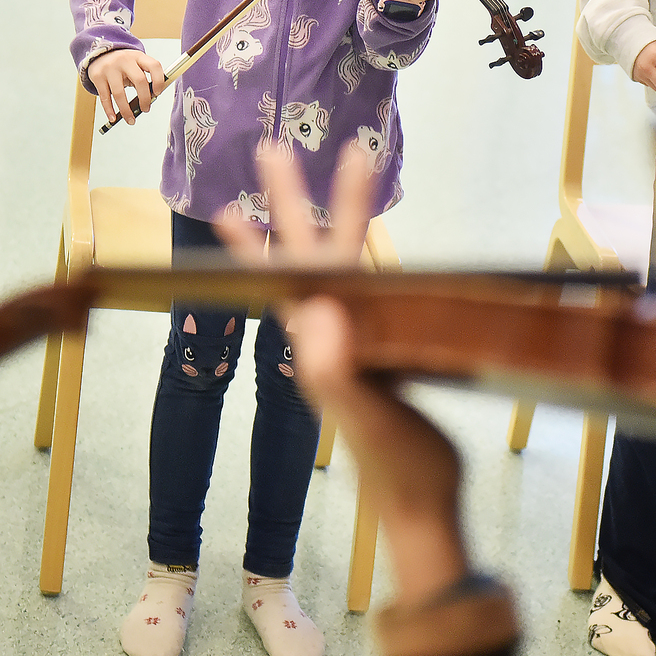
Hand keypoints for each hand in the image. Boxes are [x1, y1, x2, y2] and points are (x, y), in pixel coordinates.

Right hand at [86, 48, 164, 124]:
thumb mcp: (135, 65)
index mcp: (138, 57)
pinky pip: (105, 97)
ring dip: (126, 110)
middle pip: (139, 81)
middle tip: (146, 109)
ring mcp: (110, 68)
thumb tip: (150, 100)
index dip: (159, 80)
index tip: (157, 94)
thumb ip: (143, 78)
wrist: (99, 54)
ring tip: (131, 120)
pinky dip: (109, 110)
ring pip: (119, 93)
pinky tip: (113, 118)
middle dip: (145, 99)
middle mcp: (125, 60)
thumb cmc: (122, 65)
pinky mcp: (97, 76)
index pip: (154, 66)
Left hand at [216, 144, 470, 601]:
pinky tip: (382, 247)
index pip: (285, 278)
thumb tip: (312, 315)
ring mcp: (360, 344)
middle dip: (292, 199)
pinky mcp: (390, 354)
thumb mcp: (367, 418)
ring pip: (345, 265)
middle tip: (273, 147)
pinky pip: (374, 291)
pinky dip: (373, 257)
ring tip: (354, 163)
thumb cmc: (399, 467)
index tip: (231, 199)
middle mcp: (332, 338)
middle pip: (310, 253)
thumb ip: (335, 373)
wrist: (424, 508)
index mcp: (320, 347)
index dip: (259, 238)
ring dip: (343, 214)